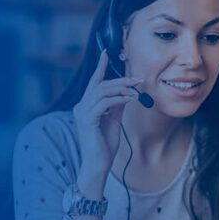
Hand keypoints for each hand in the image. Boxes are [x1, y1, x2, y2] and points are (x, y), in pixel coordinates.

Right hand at [72, 50, 140, 198]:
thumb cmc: (104, 146)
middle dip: (121, 80)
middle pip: (100, 85)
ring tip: (136, 92)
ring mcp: (82, 112)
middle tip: (138, 80)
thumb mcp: (113, 121)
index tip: (107, 54)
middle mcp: (80, 107)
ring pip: (103, 91)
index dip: (100, 67)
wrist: (98, 165)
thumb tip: (126, 92)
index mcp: (85, 106)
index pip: (93, 83)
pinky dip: (119, 99)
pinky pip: (105, 103)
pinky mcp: (87, 119)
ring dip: (122, 89)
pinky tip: (130, 100)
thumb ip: (116, 106)